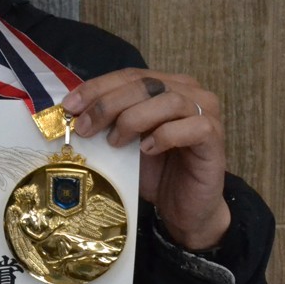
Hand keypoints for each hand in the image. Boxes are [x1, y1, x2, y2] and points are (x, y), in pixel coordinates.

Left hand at [61, 68, 228, 249]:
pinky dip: (165, 135)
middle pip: (145, 84)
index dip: (97, 87)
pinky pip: (192, 126)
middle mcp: (189, 92)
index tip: (69, 106)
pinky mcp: (214, 136)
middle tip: (85, 127)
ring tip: (115, 142)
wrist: (184, 208)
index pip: (129, 75)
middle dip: (108, 104)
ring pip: (168, 100)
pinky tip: (148, 150)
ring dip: (134, 118)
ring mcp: (205, 112)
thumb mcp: (123, 142)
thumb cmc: (154, 172)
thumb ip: (107, 122)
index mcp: (166, 85)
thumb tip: (71, 112)